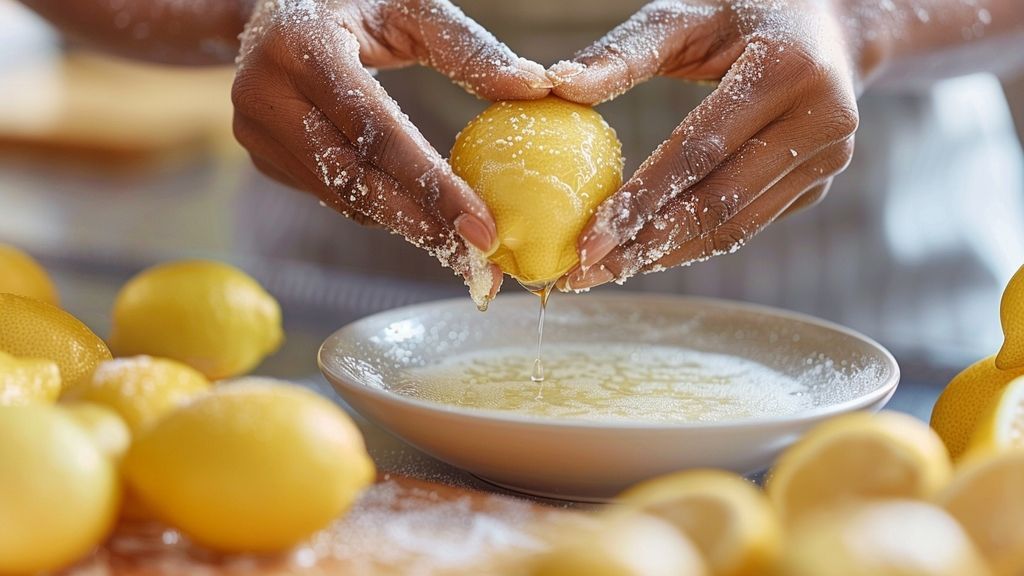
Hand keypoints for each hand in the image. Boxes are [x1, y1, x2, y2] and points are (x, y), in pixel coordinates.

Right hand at [232, 0, 551, 304]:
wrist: (271, 8)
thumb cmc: (354, 2)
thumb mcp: (409, 6)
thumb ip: (468, 47)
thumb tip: (535, 88)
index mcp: (304, 47)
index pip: (377, 131)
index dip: (431, 184)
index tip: (480, 224)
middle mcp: (266, 92)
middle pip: (355, 178)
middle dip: (421, 222)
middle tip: (476, 255)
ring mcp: (254, 130)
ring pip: (341, 195)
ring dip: (402, 223)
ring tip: (457, 243)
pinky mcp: (260, 155)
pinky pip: (329, 193)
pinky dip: (376, 207)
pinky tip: (417, 216)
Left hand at [550, 0, 858, 289]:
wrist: (828, 27)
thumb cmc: (741, 12)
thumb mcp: (685, 16)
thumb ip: (624, 51)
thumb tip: (557, 85)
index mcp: (786, 69)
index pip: (699, 150)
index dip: (641, 200)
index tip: (588, 240)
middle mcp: (821, 119)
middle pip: (718, 201)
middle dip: (646, 244)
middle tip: (587, 273)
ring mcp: (829, 158)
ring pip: (736, 225)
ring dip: (669, 255)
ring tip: (610, 272)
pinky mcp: (819, 183)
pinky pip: (749, 224)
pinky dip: (696, 243)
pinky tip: (650, 253)